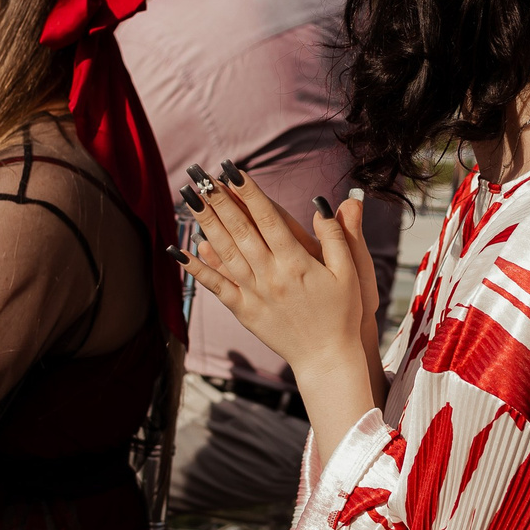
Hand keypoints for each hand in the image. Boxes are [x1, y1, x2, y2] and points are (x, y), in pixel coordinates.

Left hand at [183, 168, 373, 389]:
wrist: (326, 359)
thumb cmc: (342, 313)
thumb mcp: (349, 273)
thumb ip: (337, 237)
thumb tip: (324, 204)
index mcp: (297, 263)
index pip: (268, 219)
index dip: (250, 193)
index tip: (233, 170)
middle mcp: (271, 276)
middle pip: (240, 231)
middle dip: (219, 200)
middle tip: (201, 175)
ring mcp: (254, 294)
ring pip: (224, 253)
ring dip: (205, 224)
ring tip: (189, 198)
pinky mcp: (244, 310)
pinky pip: (216, 286)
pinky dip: (197, 268)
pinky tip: (179, 250)